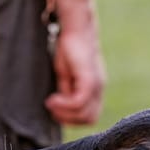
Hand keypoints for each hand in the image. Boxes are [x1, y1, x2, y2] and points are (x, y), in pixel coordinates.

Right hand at [44, 0, 105, 124]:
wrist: (76, 30)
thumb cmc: (69, 52)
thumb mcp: (66, 78)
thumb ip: (67, 93)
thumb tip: (60, 109)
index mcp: (95, 92)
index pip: (90, 118)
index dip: (72, 120)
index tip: (56, 112)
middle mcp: (98, 90)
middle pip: (89, 119)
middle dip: (68, 119)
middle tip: (52, 109)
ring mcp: (96, 85)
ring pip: (85, 113)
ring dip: (65, 113)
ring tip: (51, 102)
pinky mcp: (89, 78)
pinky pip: (80, 101)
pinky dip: (65, 104)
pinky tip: (53, 98)